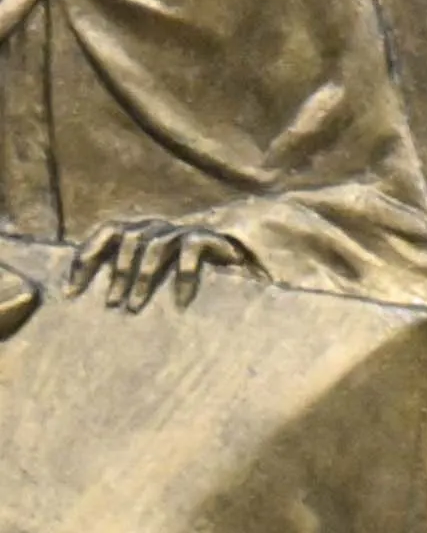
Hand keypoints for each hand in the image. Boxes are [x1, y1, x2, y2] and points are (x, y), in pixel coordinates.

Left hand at [81, 216, 247, 310]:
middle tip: (111, 304)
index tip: (72, 290)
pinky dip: (182, 278)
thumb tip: (99, 297)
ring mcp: (182, 229)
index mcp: (140, 229)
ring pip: (152, 248)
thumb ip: (135, 273)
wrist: (247, 250)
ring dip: (140, 278)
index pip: (104, 234)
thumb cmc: (197, 270)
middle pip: (126, 241)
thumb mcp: (158, 269)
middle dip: (115, 274)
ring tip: (133, 307)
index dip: (85, 258)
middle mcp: (158, 226)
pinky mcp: (207, 237)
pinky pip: (188, 255)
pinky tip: (180, 303)